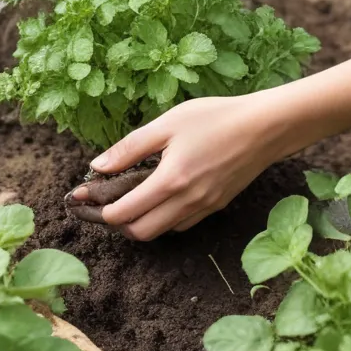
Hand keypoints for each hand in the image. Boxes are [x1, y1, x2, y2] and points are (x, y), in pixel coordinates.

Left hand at [68, 93, 287, 240]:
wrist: (265, 127)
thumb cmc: (215, 118)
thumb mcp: (167, 123)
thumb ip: (130, 147)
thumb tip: (96, 167)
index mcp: (170, 181)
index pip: (124, 213)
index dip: (100, 211)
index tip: (85, 199)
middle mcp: (186, 202)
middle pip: (141, 232)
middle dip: (118, 224)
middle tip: (107, 203)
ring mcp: (204, 208)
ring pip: (162, 231)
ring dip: (142, 222)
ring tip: (131, 199)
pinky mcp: (216, 206)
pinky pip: (182, 224)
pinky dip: (165, 219)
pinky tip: (161, 198)